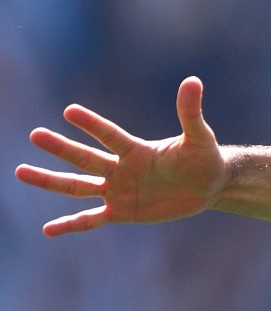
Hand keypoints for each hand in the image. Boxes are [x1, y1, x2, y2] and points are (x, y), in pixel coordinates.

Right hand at [18, 76, 225, 235]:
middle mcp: (121, 168)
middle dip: (61, 147)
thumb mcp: (200, 138)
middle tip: (36, 134)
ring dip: (50, 181)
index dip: (92, 124)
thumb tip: (193, 80)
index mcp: (136, 150)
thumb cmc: (204, 159)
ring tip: (20, 171)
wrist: (209, 186)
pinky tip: (48, 230)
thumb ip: (190, 113)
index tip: (69, 111)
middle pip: (85, 158)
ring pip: (78, 186)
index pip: (110, 135)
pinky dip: (71, 225)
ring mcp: (118, 191)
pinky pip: (92, 219)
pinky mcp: (122, 212)